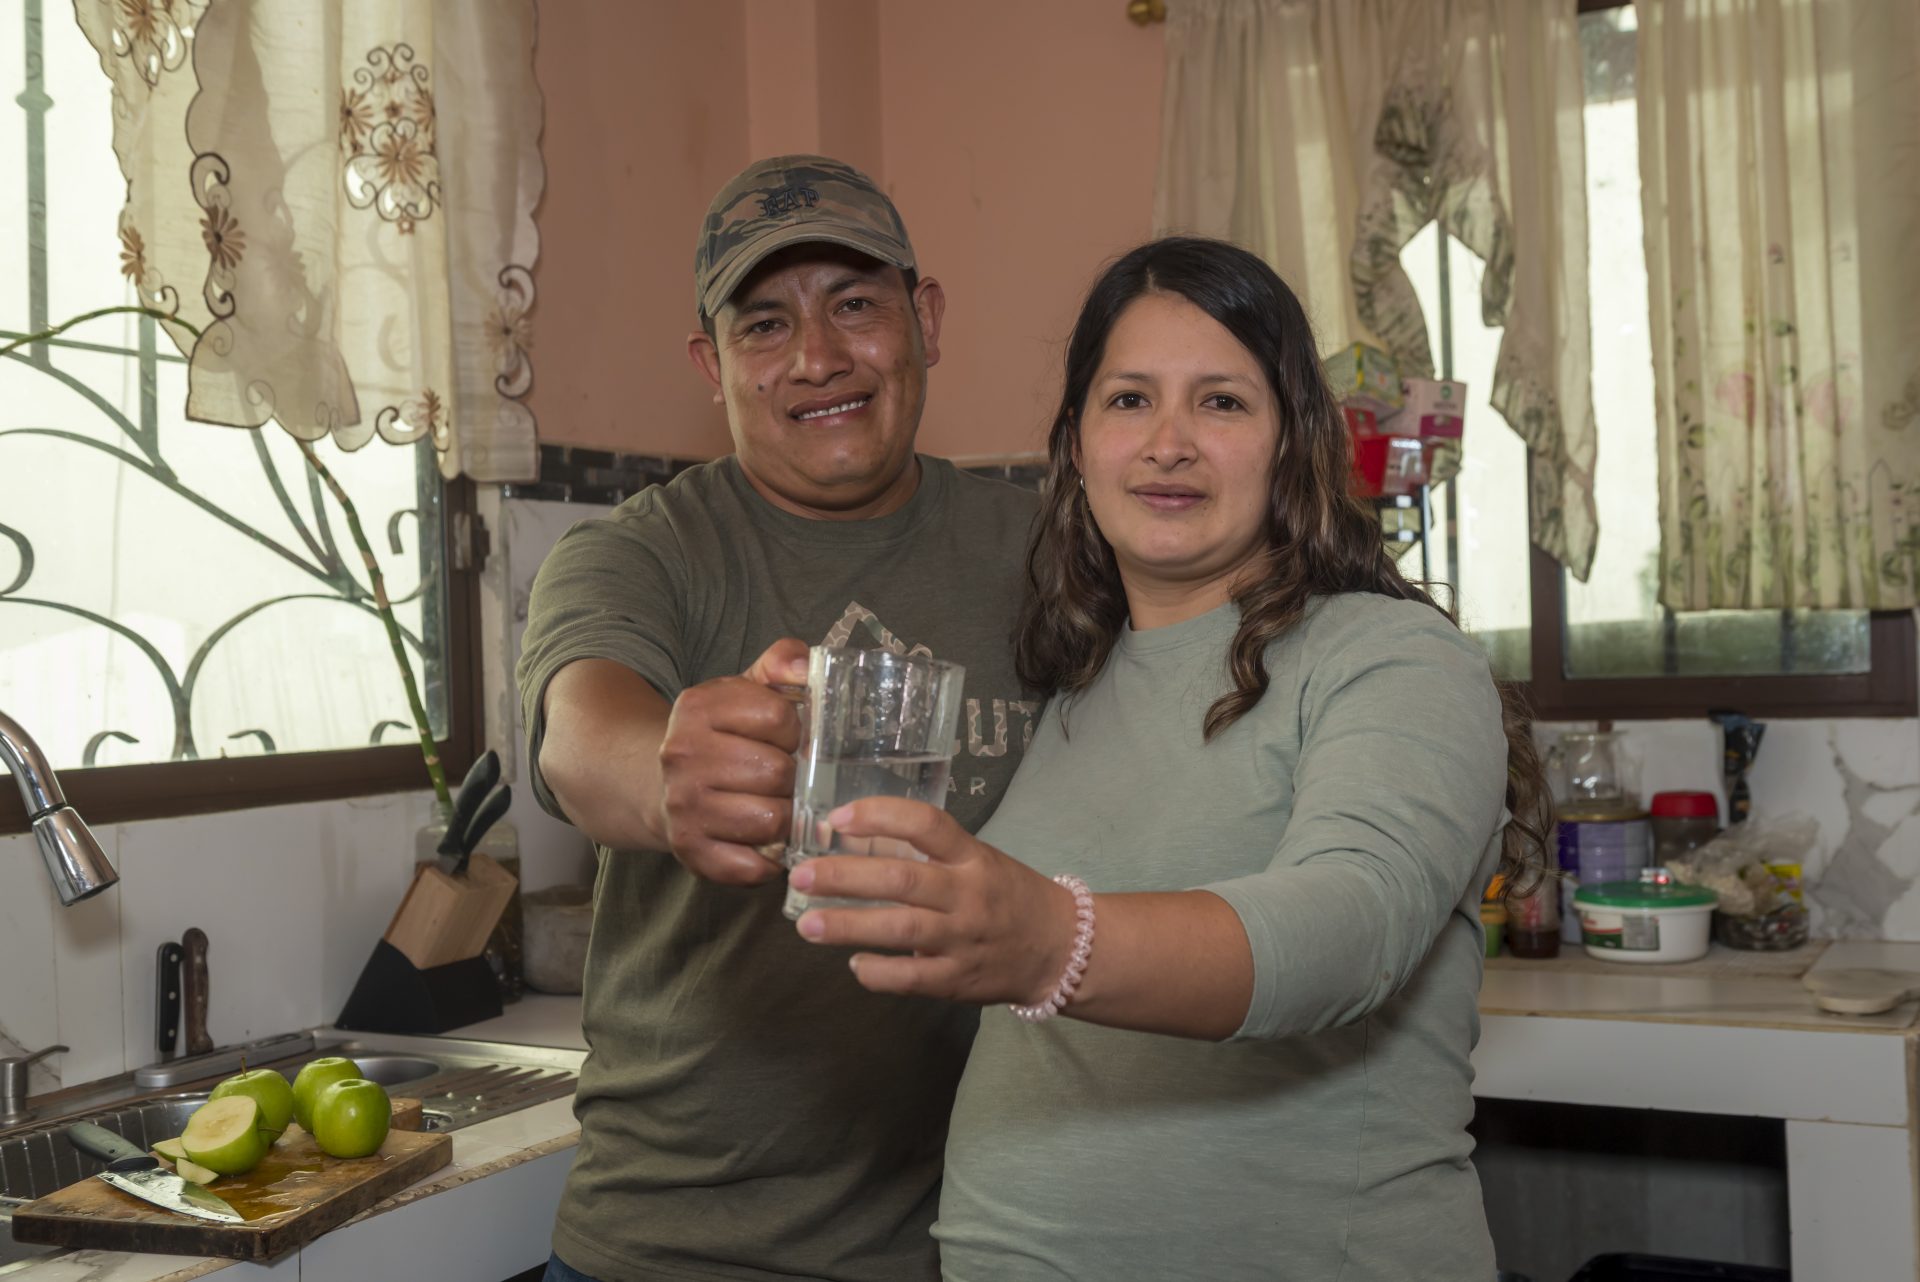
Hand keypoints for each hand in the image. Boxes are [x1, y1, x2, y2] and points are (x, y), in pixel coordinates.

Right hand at [657, 639, 807, 885]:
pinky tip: (763, 841)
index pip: (779, 717)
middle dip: (793, 777)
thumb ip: (782, 663)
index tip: (786, 739)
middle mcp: (681, 754)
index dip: (795, 731)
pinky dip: (767, 860)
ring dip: (785, 817)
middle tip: (785, 778)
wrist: (660, 783)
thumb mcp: (746, 689)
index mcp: (698, 707)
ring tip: (777, 806)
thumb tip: (806, 667)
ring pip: (771, 820)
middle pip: (778, 772)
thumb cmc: (722, 736)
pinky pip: (750, 866)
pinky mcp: (688, 850)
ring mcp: (682, 805)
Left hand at [790, 798, 1076, 1005]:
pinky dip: (878, 972)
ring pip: (901, 930)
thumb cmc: (1007, 895)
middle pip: (902, 880)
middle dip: (844, 877)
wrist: (1059, 948)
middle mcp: (968, 894)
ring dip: (848, 926)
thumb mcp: (977, 860)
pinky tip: (854, 964)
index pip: (927, 824)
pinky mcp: (960, 980)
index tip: (838, 819)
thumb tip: (853, 843)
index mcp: (972, 857)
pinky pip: (912, 978)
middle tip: (800, 876)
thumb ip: (927, 854)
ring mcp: (964, 939)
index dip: (880, 816)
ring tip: (807, 925)